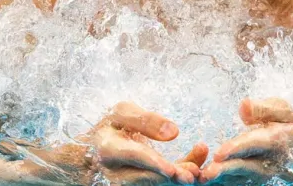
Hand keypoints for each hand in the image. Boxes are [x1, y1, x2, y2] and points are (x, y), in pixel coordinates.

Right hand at [86, 101, 208, 185]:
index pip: (133, 156)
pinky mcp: (138, 184)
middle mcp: (116, 172)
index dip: (153, 162)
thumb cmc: (111, 125)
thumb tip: (173, 132)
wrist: (97, 146)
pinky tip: (195, 166)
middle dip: (170, 177)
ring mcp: (126, 182)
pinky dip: (177, 175)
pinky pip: (159, 182)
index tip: (171, 169)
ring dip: (176, 179)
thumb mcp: (122, 113)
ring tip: (196, 172)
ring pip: (154, 183)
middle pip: (146, 178)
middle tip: (192, 176)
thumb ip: (145, 120)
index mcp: (109, 149)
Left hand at [200, 98, 292, 184]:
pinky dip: (221, 182)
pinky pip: (235, 183)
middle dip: (226, 170)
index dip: (238, 148)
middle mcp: (269, 161)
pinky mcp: (252, 180)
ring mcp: (261, 174)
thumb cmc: (286, 124)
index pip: (256, 144)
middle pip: (246, 167)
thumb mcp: (282, 110)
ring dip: (221, 179)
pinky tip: (204, 180)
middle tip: (209, 171)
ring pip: (239, 179)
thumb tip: (244, 106)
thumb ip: (263, 108)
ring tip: (203, 178)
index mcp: (277, 140)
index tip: (220, 152)